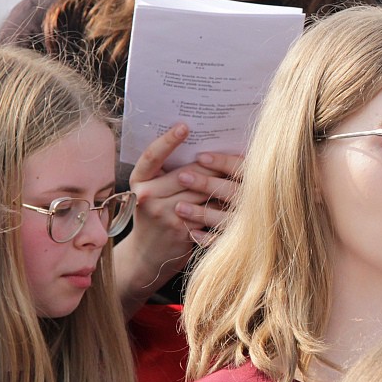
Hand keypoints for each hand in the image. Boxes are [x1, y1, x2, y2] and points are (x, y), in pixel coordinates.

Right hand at [112, 124, 238, 313]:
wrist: (147, 255)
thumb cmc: (154, 217)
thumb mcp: (152, 193)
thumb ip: (167, 174)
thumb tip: (200, 147)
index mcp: (139, 181)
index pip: (152, 156)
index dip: (168, 140)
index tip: (184, 126)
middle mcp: (147, 196)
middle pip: (187, 172)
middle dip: (212, 163)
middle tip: (233, 148)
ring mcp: (164, 214)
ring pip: (201, 190)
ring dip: (223, 181)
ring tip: (242, 167)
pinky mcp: (180, 229)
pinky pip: (208, 209)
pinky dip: (223, 202)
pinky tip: (239, 194)